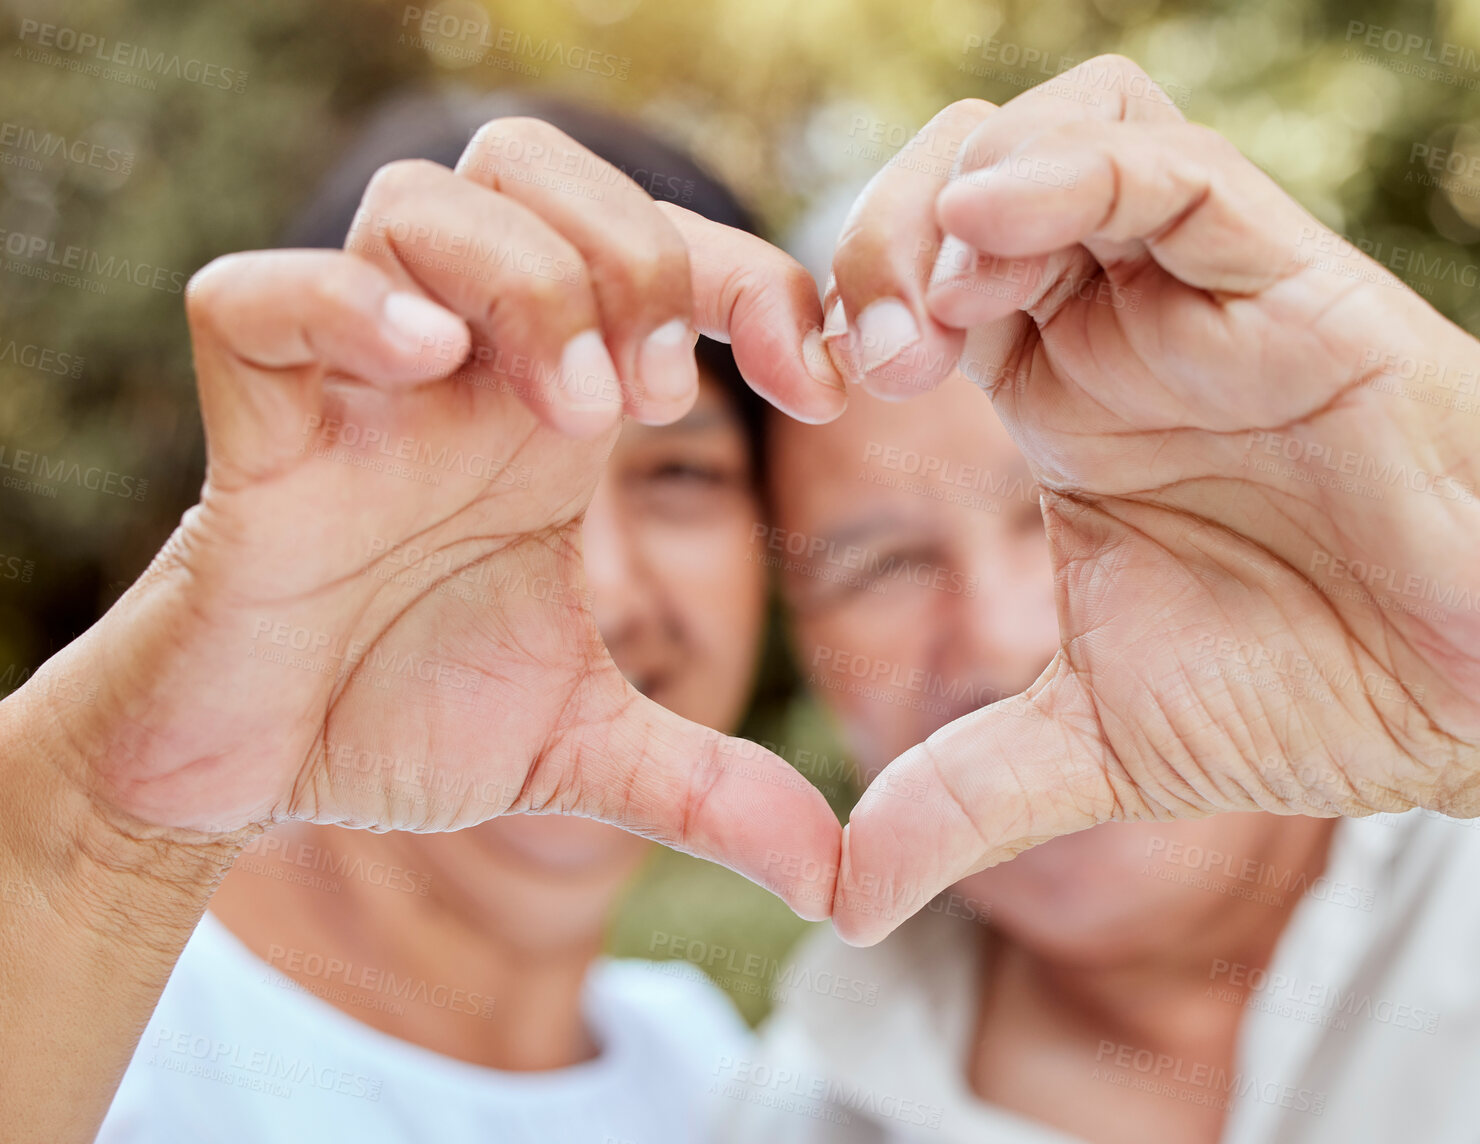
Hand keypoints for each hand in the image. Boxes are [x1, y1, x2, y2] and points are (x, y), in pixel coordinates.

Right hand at [31, 118, 845, 917]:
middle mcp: (459, 372)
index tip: (822, 385)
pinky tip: (429, 375)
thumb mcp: (582, 748)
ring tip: (577, 415)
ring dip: (526, 282)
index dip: (756, 281)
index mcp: (547, 406)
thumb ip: (712, 787)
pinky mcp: (252, 442)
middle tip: (659, 393)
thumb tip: (842, 881)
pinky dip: (345, 312)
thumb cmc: (400, 715)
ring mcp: (352, 394)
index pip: (659, 252)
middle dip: (632, 247)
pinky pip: (255, 303)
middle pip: (534, 165)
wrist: (251, 775)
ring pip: (419, 203)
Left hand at [822, 57, 1479, 941]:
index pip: (920, 280)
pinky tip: (994, 238)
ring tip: (928, 309)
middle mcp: (1125, 328)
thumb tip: (833, 905)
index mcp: (1061, 399)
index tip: (807, 391)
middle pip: (968, 180)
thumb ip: (960, 796)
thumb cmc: (1312, 694)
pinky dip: (1072, 173)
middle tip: (857, 359)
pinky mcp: (1302, 289)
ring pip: (1066, 133)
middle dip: (879, 237)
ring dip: (959, 192)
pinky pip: (1175, 170)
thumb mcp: (1093, 747)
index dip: (836, 305)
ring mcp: (1211, 298)